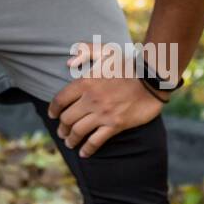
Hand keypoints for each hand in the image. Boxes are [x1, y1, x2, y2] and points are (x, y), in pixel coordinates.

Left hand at [46, 42, 164, 157]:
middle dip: (62, 128)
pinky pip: (97, 141)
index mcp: (84, 82)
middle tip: (61, 132)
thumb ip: (84, 51)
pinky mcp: (116, 124)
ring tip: (70, 142)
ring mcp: (103, 113)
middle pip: (67, 118)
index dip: (53, 109)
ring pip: (79, 131)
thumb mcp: (105, 51)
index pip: (60, 100)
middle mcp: (90, 100)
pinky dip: (88, 149)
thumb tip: (68, 63)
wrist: (152, 78)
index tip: (52, 115)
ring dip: (71, 139)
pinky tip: (84, 153)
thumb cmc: (127, 64)